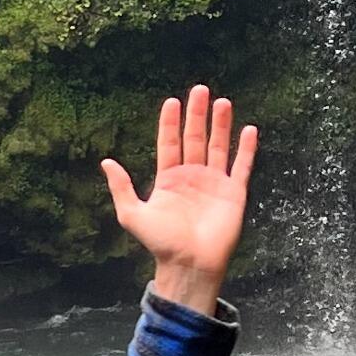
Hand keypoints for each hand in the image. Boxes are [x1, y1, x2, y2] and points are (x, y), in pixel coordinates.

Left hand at [100, 87, 256, 317]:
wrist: (189, 264)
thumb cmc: (161, 243)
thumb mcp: (133, 214)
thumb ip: (122, 187)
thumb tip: (106, 162)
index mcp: (168, 179)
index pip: (169, 143)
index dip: (170, 123)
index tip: (172, 101)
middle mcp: (192, 177)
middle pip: (195, 138)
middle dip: (197, 115)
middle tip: (200, 90)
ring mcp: (214, 184)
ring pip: (219, 147)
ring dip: (221, 125)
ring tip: (222, 102)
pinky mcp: (233, 193)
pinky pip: (241, 166)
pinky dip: (246, 149)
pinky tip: (249, 130)